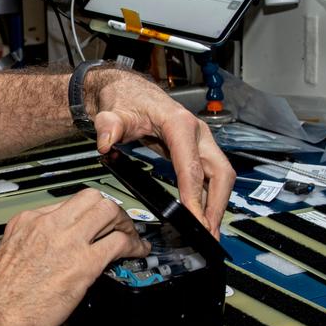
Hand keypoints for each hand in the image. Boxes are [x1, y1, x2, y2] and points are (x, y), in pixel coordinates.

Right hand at [0, 189, 146, 325]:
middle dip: (110, 210)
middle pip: (90, 198)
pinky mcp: (84, 263)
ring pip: (108, 210)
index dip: (85, 216)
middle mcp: (47, 225)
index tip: (92, 226)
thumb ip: (31, 247)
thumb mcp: (9, 257)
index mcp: (25, 222)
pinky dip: (135, 245)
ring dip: (125, 223)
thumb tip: (51, 253)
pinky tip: (138, 252)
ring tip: (130, 237)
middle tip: (117, 225)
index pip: (65, 204)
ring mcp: (67, 241)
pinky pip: (119, 242)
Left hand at [87, 67, 233, 237]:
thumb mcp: (112, 113)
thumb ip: (108, 127)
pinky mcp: (197, 150)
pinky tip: (203, 216)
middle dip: (217, 205)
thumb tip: (104, 142)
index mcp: (180, 124)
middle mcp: (197, 133)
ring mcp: (200, 141)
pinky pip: (211, 176)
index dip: (195, 196)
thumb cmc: (125, 101)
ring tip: (208, 232)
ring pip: (220, 176)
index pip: (192, 167)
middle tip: (208, 234)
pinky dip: (210, 197)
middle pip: (220, 173)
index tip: (195, 220)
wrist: (128, 91)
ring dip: (217, 205)